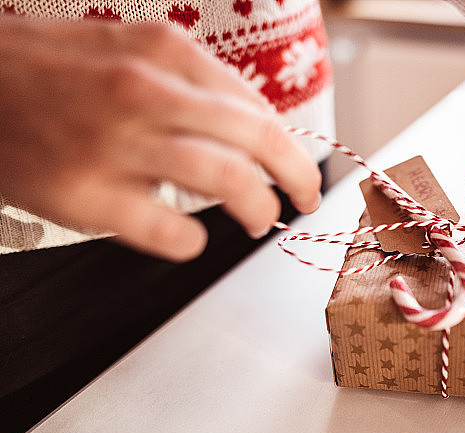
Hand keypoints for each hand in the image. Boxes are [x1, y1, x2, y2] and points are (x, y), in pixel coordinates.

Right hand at [0, 17, 320, 260]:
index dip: (288, 144)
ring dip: (258, 209)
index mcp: (161, 52)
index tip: (297, 166)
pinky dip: (193, 240)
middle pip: (256, 140)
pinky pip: (168, 230)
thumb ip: (188, 81)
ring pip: (226, 181)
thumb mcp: (123, 48)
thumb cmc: (45, 70)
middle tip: (306, 199)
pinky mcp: (85, 195)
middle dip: (297, 177)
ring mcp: (115, 144)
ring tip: (261, 220)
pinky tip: (191, 237)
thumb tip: (250, 126)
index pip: (254, 107)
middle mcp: (145, 91)